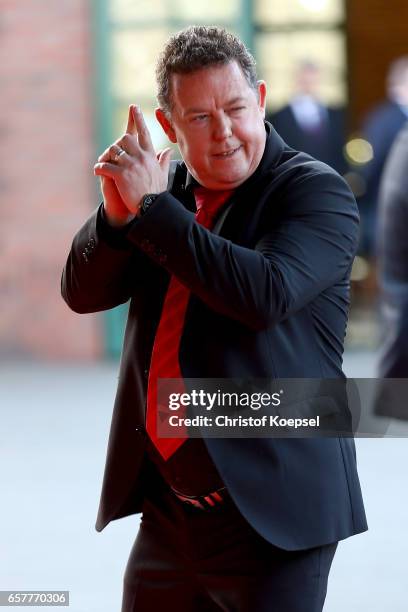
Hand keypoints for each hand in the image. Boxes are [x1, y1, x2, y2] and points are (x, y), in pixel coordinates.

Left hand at [94, 105, 171, 225]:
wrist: (153, 206)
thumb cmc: (158, 192)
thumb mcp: (163, 174)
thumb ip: (164, 160)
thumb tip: (168, 150)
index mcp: (150, 156)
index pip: (144, 133)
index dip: (139, 119)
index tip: (133, 107)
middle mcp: (140, 157)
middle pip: (125, 138)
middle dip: (118, 144)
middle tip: (113, 153)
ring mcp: (130, 165)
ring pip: (113, 150)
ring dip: (107, 156)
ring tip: (104, 164)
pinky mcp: (121, 175)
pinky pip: (105, 166)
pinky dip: (99, 168)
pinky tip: (98, 171)